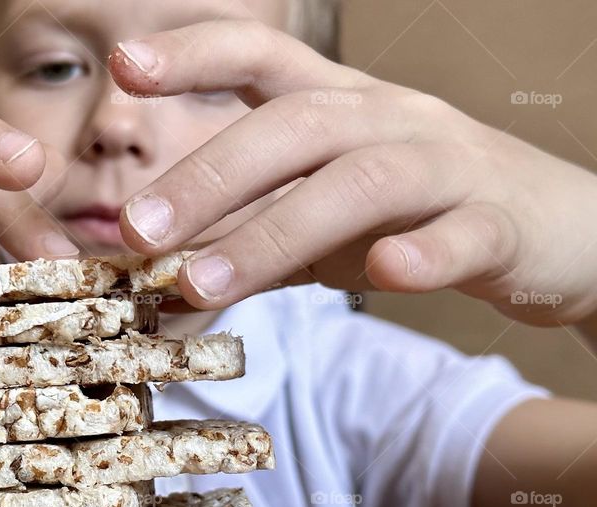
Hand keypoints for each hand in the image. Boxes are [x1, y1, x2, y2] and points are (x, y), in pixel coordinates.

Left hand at [110, 22, 596, 330]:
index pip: (261, 59)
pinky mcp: (500, 225)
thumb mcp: (323, 220)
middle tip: (135, 229)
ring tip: (202, 283)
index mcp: (340, 108)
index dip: (195, 54)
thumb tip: (162, 277)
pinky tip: (385, 273)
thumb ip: (251, 239)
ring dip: (274, 233)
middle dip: (209, 175)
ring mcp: (448, 167)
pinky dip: (426, 253)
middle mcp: (389, 120)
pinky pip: (465, 233)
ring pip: (362, 182)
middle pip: (295, 125)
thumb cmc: (417, 216)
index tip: (125, 66)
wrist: (552, 233)